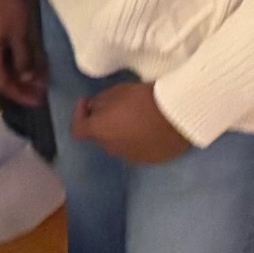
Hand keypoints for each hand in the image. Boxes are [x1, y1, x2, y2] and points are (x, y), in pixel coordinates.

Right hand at [0, 0, 48, 106]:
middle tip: (40, 93)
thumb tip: (28, 79)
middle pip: (0, 76)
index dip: (19, 94)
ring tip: (38, 80)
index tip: (38, 101)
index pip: (2, 83)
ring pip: (1, 65)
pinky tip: (28, 63)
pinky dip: (15, 63)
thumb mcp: (18, 32)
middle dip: (20, 87)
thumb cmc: (7, 5)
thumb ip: (22, 58)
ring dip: (19, 75)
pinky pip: (2, 55)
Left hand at [72, 82, 192, 163]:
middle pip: (99, 137)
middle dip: (101, 123)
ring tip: (131, 118)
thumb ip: (99, 102)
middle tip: (111, 108)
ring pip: (118, 145)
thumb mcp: (115, 92)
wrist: (176, 118)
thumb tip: (93, 109)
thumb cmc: (142, 100)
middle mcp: (113, 149)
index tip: (86, 102)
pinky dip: (135, 140)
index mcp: (100, 132)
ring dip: (119, 133)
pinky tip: (146, 128)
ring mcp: (132, 158)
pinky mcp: (150, 161)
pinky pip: (136, 150)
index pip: (78, 130)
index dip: (79, 114)